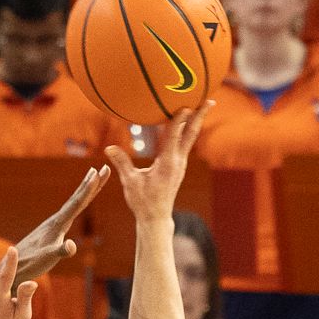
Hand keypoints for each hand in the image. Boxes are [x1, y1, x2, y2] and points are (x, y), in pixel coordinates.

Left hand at [12, 164, 109, 287]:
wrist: (13, 266)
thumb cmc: (31, 264)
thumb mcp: (47, 258)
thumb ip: (60, 251)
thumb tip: (72, 246)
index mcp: (58, 224)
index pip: (76, 203)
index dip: (89, 189)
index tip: (98, 173)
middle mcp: (56, 220)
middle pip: (77, 198)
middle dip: (92, 184)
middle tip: (105, 168)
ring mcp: (54, 224)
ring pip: (74, 203)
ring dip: (85, 189)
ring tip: (94, 175)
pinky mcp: (52, 230)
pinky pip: (70, 212)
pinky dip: (78, 203)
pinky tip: (79, 201)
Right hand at [106, 107, 206, 223]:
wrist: (156, 217)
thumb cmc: (143, 202)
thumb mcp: (131, 183)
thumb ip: (122, 163)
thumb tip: (109, 148)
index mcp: (167, 164)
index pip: (174, 137)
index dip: (179, 120)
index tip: (185, 104)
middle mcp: (178, 161)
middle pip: (191, 134)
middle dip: (200, 116)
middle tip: (209, 100)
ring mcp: (180, 163)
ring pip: (190, 137)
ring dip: (197, 120)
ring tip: (204, 104)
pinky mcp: (179, 165)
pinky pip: (185, 143)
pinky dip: (188, 129)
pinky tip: (189, 121)